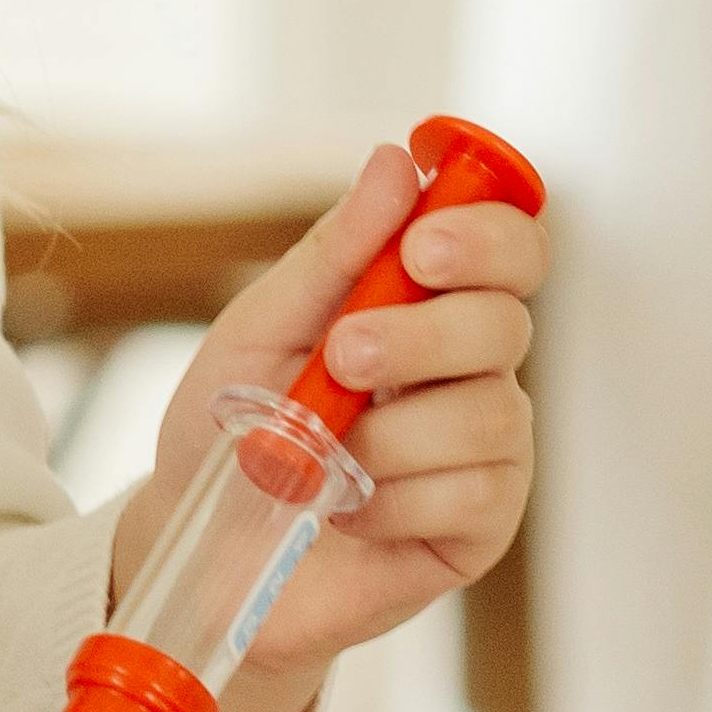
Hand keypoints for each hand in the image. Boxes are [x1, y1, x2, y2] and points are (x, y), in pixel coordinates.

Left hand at [109, 141, 542, 711]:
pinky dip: (395, 500)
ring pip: (492, 413)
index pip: (510, 247)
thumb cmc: (231, 428)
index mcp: (431, 306)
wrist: (201, 549)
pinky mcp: (482, 526)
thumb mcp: (261, 329)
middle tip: (344, 355)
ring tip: (325, 456)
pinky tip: (351, 509)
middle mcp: (474, 371)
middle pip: (506, 324)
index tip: (420, 248)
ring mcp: (487, 450)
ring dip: (393, 431)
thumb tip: (395, 162)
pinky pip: (473, 494)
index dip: (487, 235)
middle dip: (421, 336)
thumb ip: (333, 254)